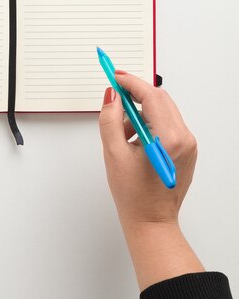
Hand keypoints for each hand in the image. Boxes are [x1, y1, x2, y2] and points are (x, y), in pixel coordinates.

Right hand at [99, 71, 197, 228]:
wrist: (151, 222)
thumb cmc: (134, 195)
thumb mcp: (113, 153)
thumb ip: (110, 119)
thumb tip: (111, 96)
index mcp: (169, 139)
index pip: (151, 96)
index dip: (131, 83)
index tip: (115, 76)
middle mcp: (185, 139)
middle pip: (160, 100)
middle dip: (135, 95)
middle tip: (115, 96)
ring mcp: (188, 145)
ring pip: (163, 111)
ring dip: (141, 111)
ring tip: (122, 131)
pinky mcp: (186, 150)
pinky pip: (167, 124)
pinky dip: (149, 123)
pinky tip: (133, 140)